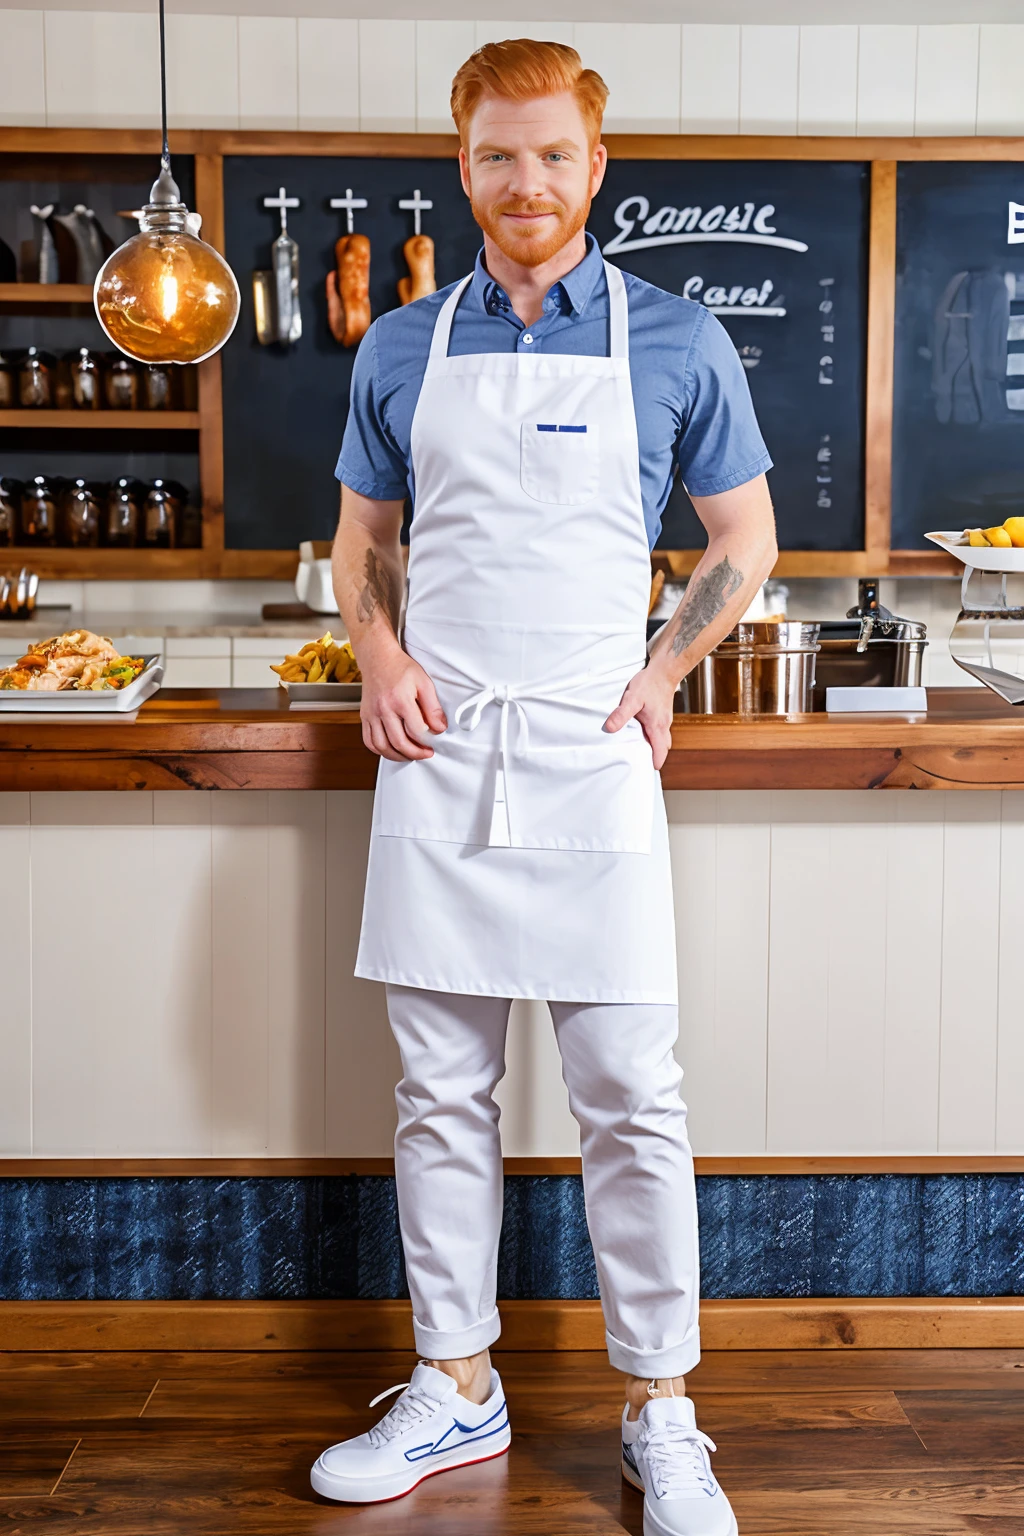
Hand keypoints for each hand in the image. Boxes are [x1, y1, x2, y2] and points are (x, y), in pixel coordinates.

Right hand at [361, 646, 446, 761]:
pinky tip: (391, 749)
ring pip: (382, 746)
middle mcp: (383, 709)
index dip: (427, 740)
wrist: (378, 658)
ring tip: (409, 755)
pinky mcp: (364, 716)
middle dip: (415, 753)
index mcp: (400, 700)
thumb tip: (439, 727)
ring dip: (397, 756)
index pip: (416, 730)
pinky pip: (369, 741)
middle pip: (399, 742)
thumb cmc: (401, 668)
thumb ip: (433, 707)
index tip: (433, 741)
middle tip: (425, 753)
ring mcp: (371, 714)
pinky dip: (380, 750)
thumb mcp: (424, 683)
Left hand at [603, 663, 676, 769]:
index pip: (660, 751)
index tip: (647, 770)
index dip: (655, 762)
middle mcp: (664, 725)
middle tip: (641, 763)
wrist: (664, 670)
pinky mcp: (663, 714)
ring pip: (662, 739)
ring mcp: (665, 720)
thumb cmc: (649, 683)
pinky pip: (660, 731)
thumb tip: (611, 728)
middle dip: (654, 756)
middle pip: (663, 748)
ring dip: (654, 746)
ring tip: (639, 750)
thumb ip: (621, 714)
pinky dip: (653, 736)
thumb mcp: (631, 698)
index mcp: (657, 726)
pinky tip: (642, 732)